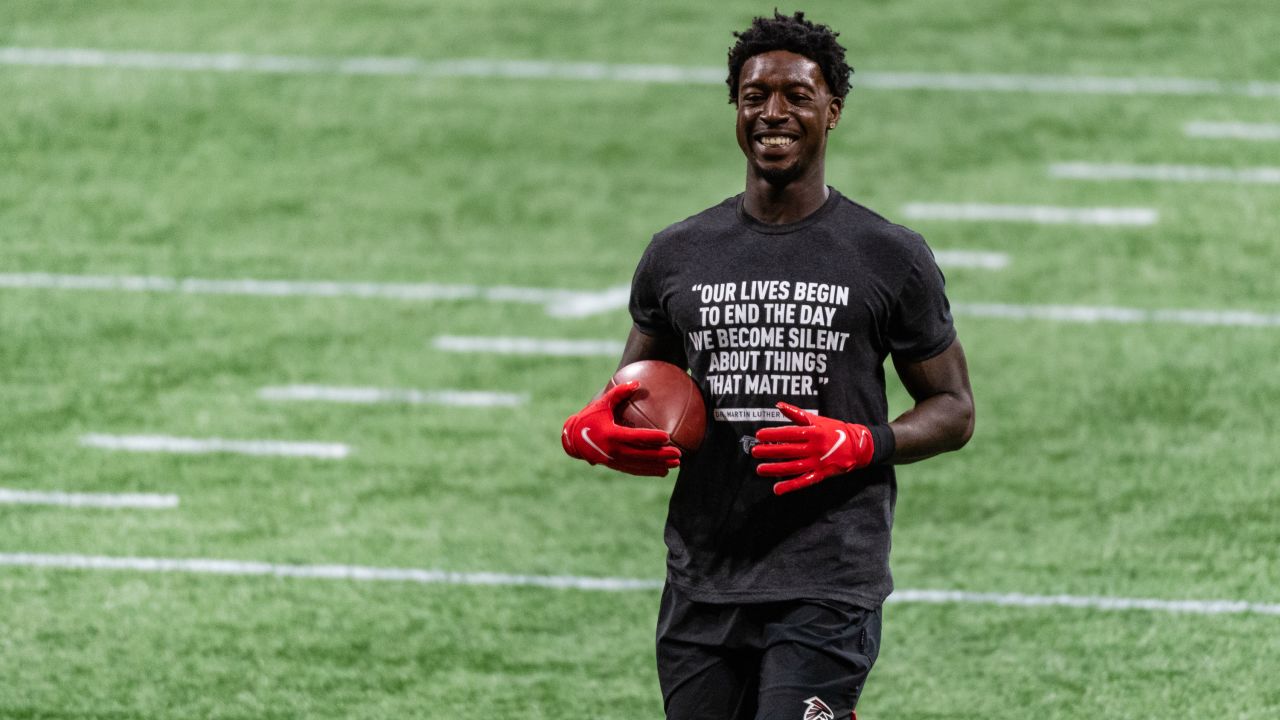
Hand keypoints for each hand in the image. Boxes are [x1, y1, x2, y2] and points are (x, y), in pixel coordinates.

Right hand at [562, 381, 681, 476]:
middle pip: (641, 454)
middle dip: (661, 455)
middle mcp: (613, 450)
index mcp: (611, 434)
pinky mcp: (614, 465)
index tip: (667, 436)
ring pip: (640, 465)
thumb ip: (619, 392)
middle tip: (678, 454)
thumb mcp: (602, 403)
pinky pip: (634, 470)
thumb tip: (637, 382)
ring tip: (675, 465)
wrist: (573, 440)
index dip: (651, 437)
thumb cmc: (589, 417)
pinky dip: (648, 471)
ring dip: (658, 465)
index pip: (635, 437)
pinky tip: (662, 471)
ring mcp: (614, 460)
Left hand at [752, 402, 873, 494]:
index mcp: (814, 432)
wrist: (857, 446)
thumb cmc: (834, 430)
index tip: (759, 435)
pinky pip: (803, 481)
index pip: (789, 433)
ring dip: (775, 469)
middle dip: (769, 451)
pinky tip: (777, 489)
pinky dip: (790, 486)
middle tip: (754, 452)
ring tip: (760, 469)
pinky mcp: (821, 475)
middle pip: (788, 450)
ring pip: (793, 467)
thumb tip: (779, 405)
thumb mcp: (817, 420)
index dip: (773, 434)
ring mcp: (818, 463)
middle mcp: (815, 448)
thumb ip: (797, 414)